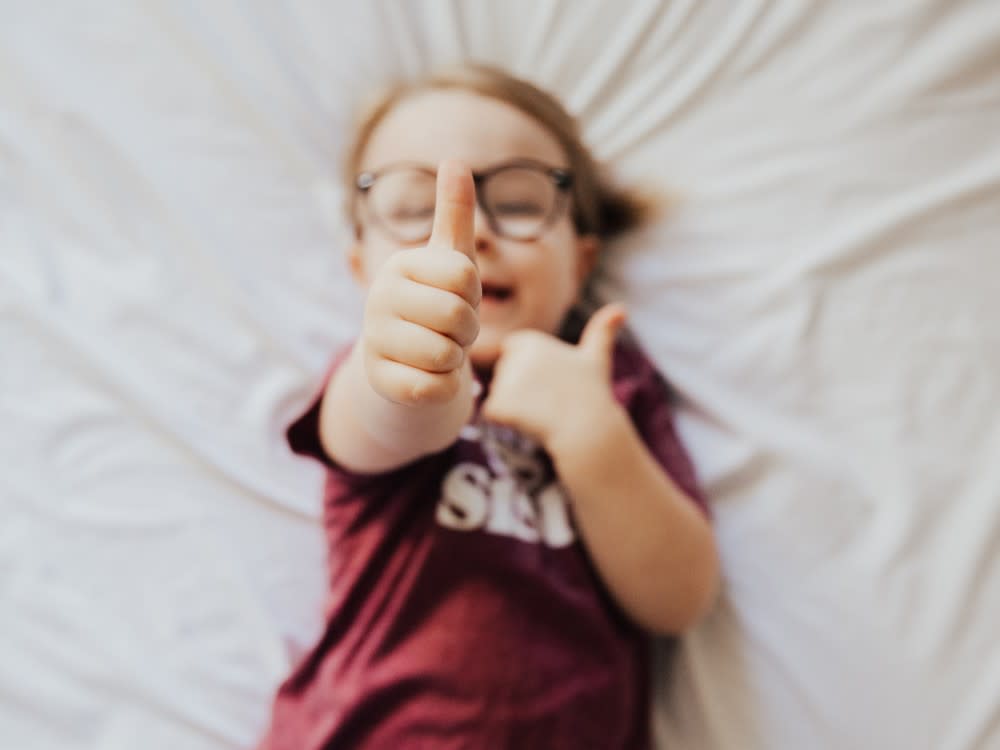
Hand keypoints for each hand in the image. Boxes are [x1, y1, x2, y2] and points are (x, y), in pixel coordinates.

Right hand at [361, 160, 481, 405]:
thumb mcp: (449, 260)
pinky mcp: (379, 382)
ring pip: (447, 355)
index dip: (473, 293)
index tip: (456, 296)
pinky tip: (428, 377)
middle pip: (458, 315)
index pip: (465, 276)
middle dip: (467, 329)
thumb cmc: (435, 303)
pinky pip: (435, 388)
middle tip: (450, 330)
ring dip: (455, 359)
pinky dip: (444, 387)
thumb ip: (454, 212)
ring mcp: (374, 341)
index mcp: (400, 265)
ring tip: (438, 351)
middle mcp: (378, 299)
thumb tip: (454, 159)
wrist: (404, 363)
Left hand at [481, 304, 627, 448]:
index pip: (512, 352)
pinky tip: (531, 421)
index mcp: (528, 340)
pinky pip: (493, 414)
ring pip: (499, 395)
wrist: (588, 429)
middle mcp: (512, 356)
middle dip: (521, 388)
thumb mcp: (596, 357)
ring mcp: (503, 381)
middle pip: (504, 374)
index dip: (530, 369)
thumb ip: (601, 331)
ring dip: (515, 406)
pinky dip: (507, 421)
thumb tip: (621, 308)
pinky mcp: (497, 405)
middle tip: (550, 398)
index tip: (551, 380)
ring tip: (543, 409)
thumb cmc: (592, 393)